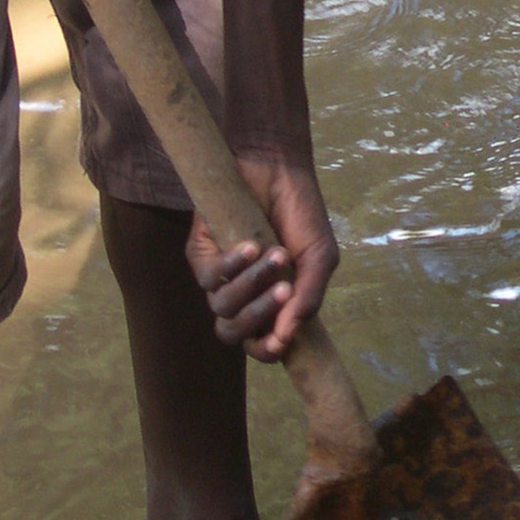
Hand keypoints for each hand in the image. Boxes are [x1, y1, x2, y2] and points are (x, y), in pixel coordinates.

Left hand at [185, 157, 338, 361]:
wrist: (280, 169)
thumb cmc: (301, 213)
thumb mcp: (319, 257)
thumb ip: (308, 297)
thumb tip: (289, 337)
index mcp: (270, 302)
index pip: (259, 343)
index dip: (266, 350)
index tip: (281, 343)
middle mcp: (242, 294)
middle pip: (233, 333)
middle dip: (258, 318)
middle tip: (284, 290)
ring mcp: (220, 276)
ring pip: (221, 307)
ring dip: (252, 285)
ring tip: (277, 254)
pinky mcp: (200, 253)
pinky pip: (208, 277)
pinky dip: (232, 264)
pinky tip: (253, 244)